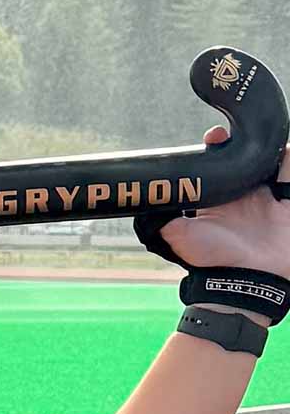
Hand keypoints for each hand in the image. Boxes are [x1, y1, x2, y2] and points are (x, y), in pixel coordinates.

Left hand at [158, 124, 289, 278]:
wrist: (249, 280)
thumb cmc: (213, 259)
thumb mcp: (179, 235)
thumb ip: (159, 220)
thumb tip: (138, 206)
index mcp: (219, 198)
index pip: (218, 163)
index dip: (217, 145)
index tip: (214, 135)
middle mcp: (243, 196)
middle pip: (246, 158)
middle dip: (244, 141)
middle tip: (238, 132)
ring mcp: (268, 200)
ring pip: (271, 163)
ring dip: (269, 148)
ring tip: (266, 138)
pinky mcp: (289, 205)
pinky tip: (284, 150)